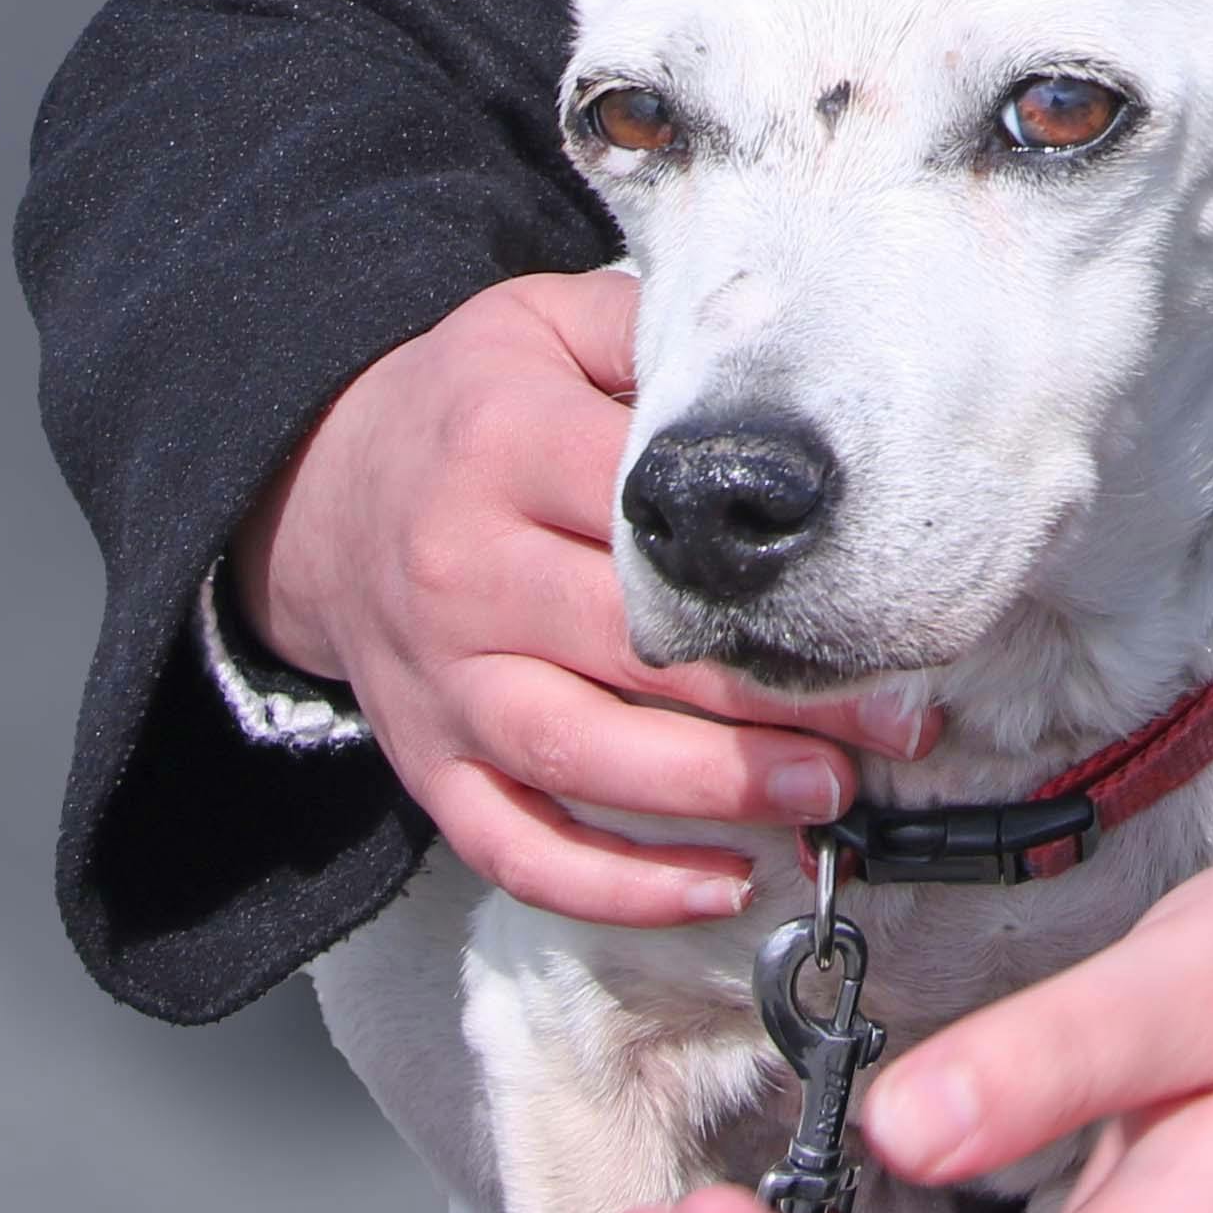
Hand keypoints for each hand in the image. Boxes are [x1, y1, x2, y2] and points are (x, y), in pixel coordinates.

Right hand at [230, 268, 934, 925]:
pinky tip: (714, 888)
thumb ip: (651, 333)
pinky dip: (611, 884)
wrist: (318, 489)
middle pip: (631, 645)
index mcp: (506, 447)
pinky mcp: (426, 761)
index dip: (766, 561)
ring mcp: (441, 679)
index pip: (648, 514)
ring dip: (710, 789)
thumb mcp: (543, 324)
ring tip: (825, 795)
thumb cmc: (470, 404)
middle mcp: (465, 569)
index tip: (878, 589)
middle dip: (773, 693)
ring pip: (578, 752)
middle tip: (894, 719)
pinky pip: (514, 842)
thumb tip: (785, 345)